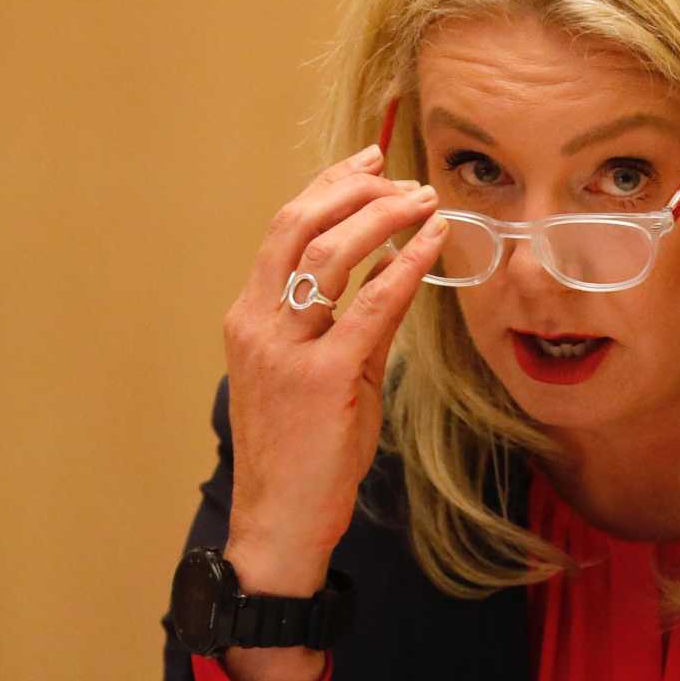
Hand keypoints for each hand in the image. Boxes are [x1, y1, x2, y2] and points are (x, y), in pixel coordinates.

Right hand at [219, 146, 447, 591]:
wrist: (279, 518)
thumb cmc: (302, 451)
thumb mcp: (322, 375)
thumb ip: (350, 325)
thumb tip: (392, 275)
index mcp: (248, 317)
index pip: (284, 231)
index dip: (326, 187)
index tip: (366, 162)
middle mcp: (257, 323)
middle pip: (298, 227)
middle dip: (353, 189)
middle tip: (402, 176)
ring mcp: (285, 350)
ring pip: (327, 256)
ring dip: (380, 217)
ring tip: (422, 201)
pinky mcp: (321, 378)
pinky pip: (367, 307)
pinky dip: (403, 267)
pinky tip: (430, 245)